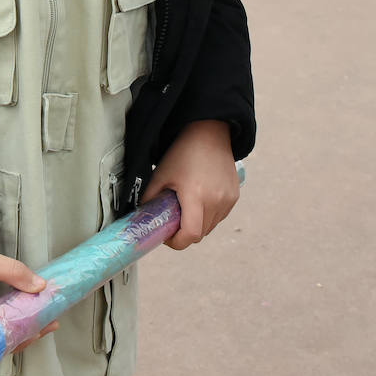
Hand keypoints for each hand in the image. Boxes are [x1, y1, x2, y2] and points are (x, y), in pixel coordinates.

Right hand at [0, 247, 57, 347]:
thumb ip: (14, 273)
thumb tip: (39, 286)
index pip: (4, 334)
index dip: (28, 330)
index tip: (46, 324)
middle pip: (2, 338)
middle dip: (28, 332)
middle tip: (49, 324)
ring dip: (19, 328)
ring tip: (40, 322)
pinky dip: (7, 323)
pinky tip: (19, 318)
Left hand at [139, 120, 238, 249]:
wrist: (209, 133)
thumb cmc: (183, 152)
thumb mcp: (161, 175)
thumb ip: (149, 200)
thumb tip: (141, 218)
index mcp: (196, 196)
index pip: (190, 235)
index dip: (176, 242)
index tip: (167, 236)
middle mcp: (216, 201)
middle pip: (200, 234)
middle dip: (184, 233)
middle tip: (173, 221)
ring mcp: (228, 200)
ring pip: (210, 227)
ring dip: (198, 225)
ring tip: (187, 208)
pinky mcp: (234, 196)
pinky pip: (219, 217)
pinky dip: (209, 215)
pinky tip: (200, 200)